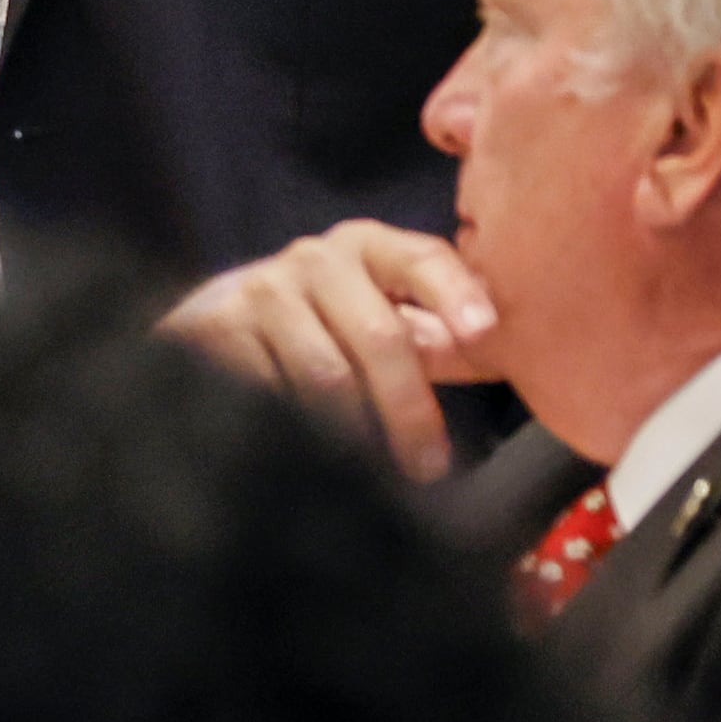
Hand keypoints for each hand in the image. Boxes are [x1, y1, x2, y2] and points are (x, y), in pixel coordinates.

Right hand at [160, 220, 499, 482]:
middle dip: (411, 408)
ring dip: (359, 432)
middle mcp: (317, 259)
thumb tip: (502, 360)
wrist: (218, 318)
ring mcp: (266, 290)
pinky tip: (312, 452)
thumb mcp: (375, 311)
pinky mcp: (219, 327)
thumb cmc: (324, 322)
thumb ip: (431, 333)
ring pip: (328, 376)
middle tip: (429, 466)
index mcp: (368, 247)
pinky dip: (300, 430)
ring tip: (376, 474)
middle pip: (380, 336)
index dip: (456, 294)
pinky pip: (273, 394)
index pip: (422, 258)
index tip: (485, 336)